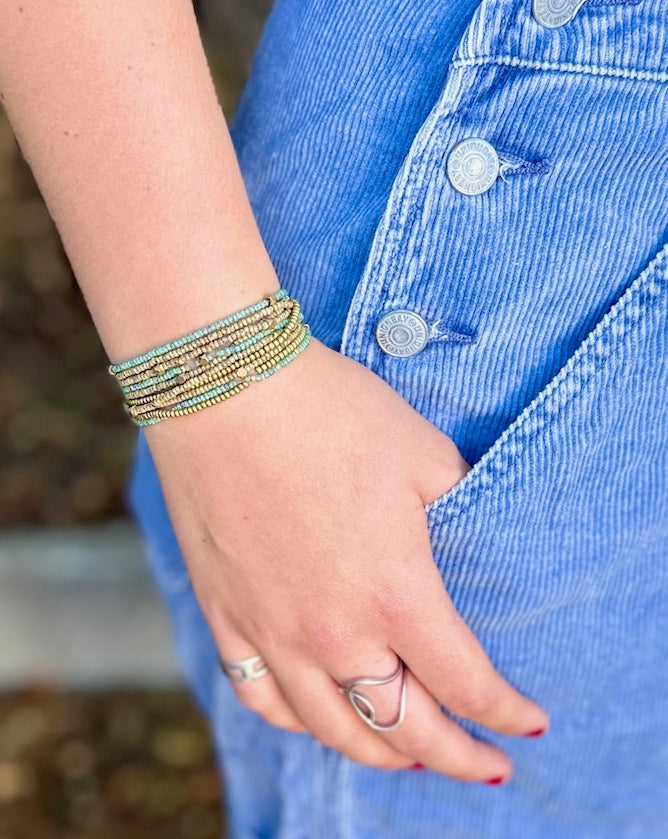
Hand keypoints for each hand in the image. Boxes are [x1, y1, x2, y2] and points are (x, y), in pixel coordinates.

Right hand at [143, 337, 549, 782]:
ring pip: (331, 728)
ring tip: (407, 755)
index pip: (465, 684)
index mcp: (395, 593)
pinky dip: (299, 720)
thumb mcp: (424, 454)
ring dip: (379, 751)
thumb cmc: (329, 415)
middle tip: (482, 767)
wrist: (226, 391)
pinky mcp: (225, 613)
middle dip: (454, 757)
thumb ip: (459, 509)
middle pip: (403, 727)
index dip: (505, 713)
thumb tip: (471, 532)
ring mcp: (271, 630)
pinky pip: (261, 695)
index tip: (529, 725)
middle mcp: (332, 631)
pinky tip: (316, 715)